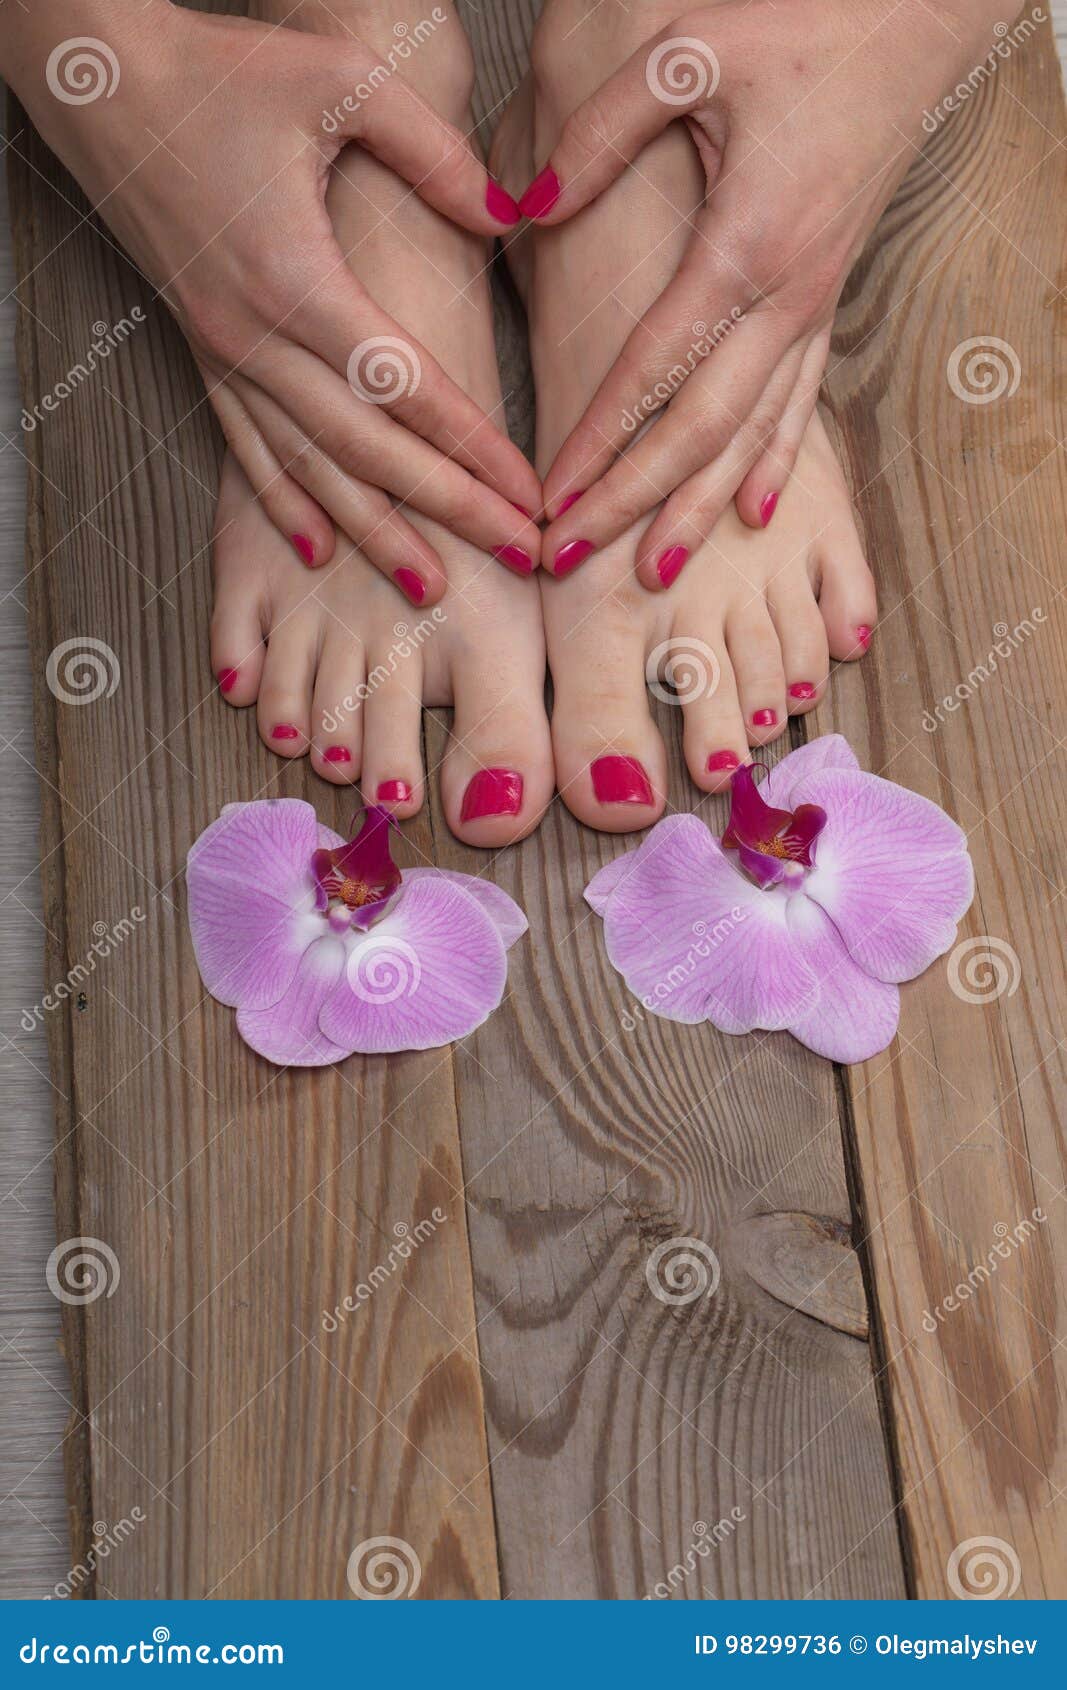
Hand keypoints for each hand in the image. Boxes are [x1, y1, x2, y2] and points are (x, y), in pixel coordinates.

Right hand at [3, 0, 540, 597]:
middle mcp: (257, 335)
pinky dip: (285, 504)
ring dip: (373, 533)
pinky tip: (315, 551)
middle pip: (369, 449)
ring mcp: (225, 354)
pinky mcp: (205, 354)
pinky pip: (248, 448)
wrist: (108, 86)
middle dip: (447, 510)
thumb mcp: (343, 82)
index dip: (474, 448)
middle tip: (514, 557)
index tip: (528, 495)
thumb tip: (510, 212)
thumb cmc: (226, 73)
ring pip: (310, 467)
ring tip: (430, 587)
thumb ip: (433, 150)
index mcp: (298, 278)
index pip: (407, 388)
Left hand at [523, 0, 1006, 585]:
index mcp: (745, 243)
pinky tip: (755, 511)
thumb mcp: (689, 50)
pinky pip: (800, 403)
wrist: (915, 24)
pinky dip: (774, 462)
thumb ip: (602, 127)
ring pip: (754, 435)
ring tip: (656, 571)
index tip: (550, 497)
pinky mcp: (827, 301)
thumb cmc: (799, 27)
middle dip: (634, 503)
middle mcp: (786, 296)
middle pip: (702, 430)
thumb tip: (529, 203)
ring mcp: (813, 306)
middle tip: (573, 558)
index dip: (598, 442)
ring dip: (700, 508)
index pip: (654, 370)